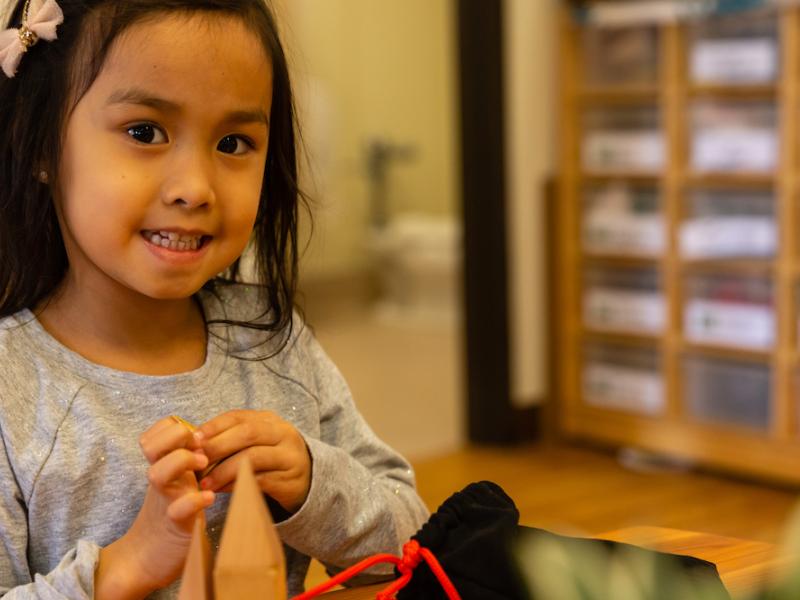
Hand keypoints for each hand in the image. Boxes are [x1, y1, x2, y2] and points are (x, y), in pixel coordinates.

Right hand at [95, 417, 214, 598]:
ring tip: (203, 464)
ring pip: (158, 474)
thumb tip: (205, 434)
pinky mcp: (176, 525)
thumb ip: (183, 458)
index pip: (156, 434)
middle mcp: (162, 480)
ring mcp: (166, 501)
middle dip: (176, 437)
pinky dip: (194, 500)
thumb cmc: (170, 512)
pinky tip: (208, 497)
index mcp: (163, 466)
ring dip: (181, 461)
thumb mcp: (177, 480)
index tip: (193, 432)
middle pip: (153, 447)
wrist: (146, 558)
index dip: (172, 427)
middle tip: (199, 444)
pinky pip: (179, 509)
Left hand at [195, 410, 311, 513]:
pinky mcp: (291, 480)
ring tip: (205, 484)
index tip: (192, 440)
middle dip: (217, 447)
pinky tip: (222, 491)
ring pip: (253, 458)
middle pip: (247, 434)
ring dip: (224, 471)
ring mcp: (289, 457)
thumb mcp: (255, 442)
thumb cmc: (270, 459)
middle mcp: (282, 434)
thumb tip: (194, 444)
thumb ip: (230, 439)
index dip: (213, 427)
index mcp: (269, 420)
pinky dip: (238, 485)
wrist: (308, 480)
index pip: (237, 417)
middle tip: (195, 462)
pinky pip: (260, 481)